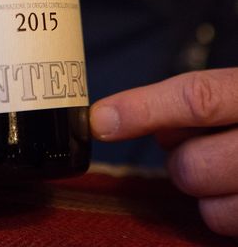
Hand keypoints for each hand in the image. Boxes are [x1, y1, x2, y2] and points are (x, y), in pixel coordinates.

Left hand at [90, 68, 237, 237]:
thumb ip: (201, 102)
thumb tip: (138, 120)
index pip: (196, 98)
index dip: (142, 109)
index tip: (102, 119)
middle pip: (191, 164)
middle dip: (180, 159)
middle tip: (198, 144)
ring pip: (207, 207)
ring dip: (203, 190)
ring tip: (226, 168)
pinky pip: (227, 228)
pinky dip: (224, 213)